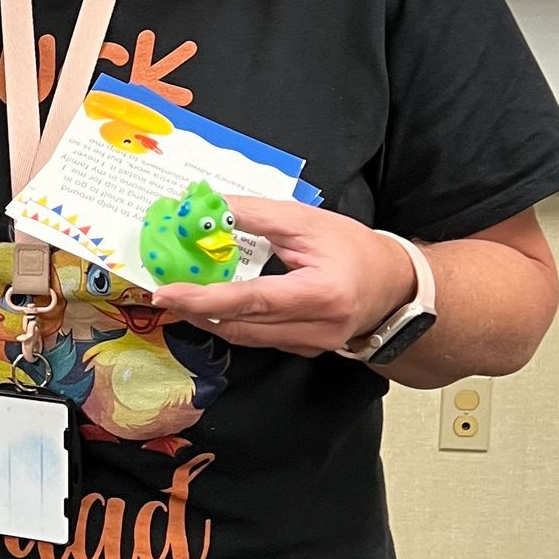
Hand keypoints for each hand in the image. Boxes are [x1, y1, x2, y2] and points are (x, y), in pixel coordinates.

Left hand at [151, 195, 416, 357]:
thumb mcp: (307, 222)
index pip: (251, 300)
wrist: (395, 286)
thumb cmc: (355, 249)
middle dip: (197, 310)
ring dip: (210, 319)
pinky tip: (215, 306)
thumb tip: (211, 208)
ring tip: (181, 297)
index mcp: (319, 295)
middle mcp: (315, 328)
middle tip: (162, 293)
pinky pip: (259, 339)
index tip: (168, 293)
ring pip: (246, 337)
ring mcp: (310, 345)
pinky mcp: (304, 350)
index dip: (205, 298)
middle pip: (241, 325)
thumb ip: (258, 216)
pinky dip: (233, 323)